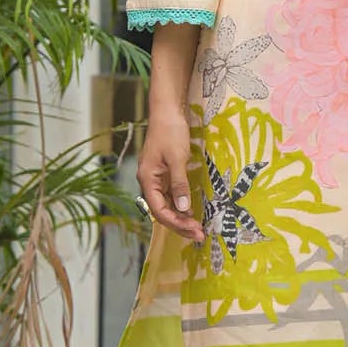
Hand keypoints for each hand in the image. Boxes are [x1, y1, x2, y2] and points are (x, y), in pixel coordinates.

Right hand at [137, 109, 204, 241]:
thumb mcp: (177, 158)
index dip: (176, 223)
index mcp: (147, 180)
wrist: (167, 111)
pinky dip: (181, 206)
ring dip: (181, 218)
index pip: (159, 211)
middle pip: (162, 211)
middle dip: (180, 224)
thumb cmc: (170, 132)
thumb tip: (183, 209)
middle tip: (200, 234)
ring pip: (167, 206)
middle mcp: (149, 182)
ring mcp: (157, 179)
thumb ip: (179, 184)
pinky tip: (192, 212)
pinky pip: (171, 196)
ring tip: (198, 228)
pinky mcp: (165, 174)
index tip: (194, 230)